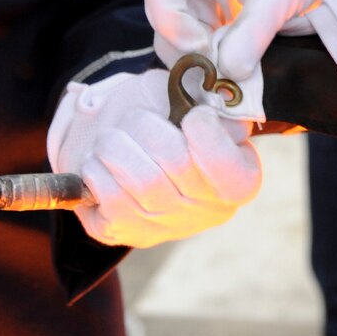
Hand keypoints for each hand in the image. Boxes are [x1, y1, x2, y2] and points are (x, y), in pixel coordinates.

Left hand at [49, 68, 260, 248]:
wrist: (135, 155)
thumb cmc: (173, 125)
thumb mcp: (200, 104)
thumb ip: (211, 103)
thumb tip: (211, 108)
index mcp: (239, 179)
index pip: (227, 163)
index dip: (207, 133)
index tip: (192, 115)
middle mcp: (206, 210)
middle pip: (177, 162)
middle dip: (146, 126)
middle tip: (136, 116)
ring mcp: (164, 226)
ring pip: (140, 180)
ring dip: (115, 146)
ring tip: (114, 137)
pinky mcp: (123, 232)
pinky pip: (108, 196)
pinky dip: (97, 168)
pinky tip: (102, 162)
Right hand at [144, 0, 329, 83]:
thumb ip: (256, 27)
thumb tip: (231, 70)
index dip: (172, 24)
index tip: (203, 48)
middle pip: (165, 29)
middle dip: (188, 57)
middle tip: (222, 77)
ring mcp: (201, 15)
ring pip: (181, 51)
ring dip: (202, 72)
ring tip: (233, 82)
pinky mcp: (215, 37)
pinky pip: (203, 61)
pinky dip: (217, 77)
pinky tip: (236, 84)